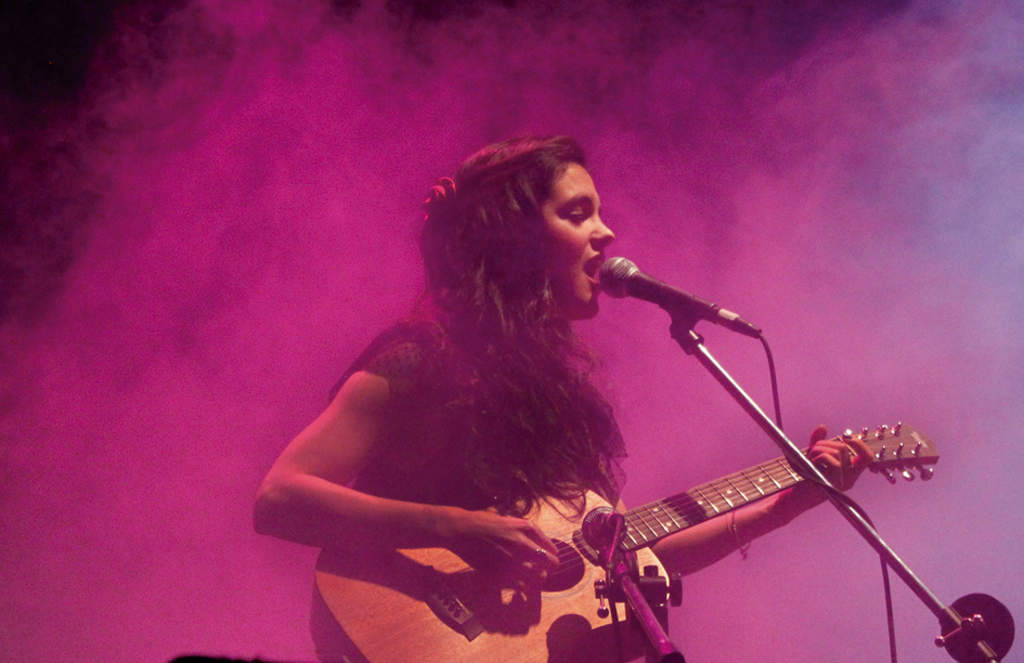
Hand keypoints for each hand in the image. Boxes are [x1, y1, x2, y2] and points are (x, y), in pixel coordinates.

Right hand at [439, 507, 558, 583]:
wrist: (462, 530)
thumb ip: (526, 531)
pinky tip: (519, 582)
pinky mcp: (501, 571)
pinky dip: (523, 586)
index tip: (547, 560)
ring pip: (538, 576)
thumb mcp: (510, 520)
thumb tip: (541, 545)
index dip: (551, 556)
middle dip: (549, 568)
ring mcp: (512, 558)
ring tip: (530, 576)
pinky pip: (521, 585)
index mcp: (526, 528)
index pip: (551, 548)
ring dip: (537, 578)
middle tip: (544, 571)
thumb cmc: (485, 523)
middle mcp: (522, 542)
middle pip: (550, 562)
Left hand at [805, 424, 872, 489]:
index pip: (867, 457)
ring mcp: (842, 482)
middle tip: (812, 452)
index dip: (859, 444)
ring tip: (809, 458)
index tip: (845, 437)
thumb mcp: (812, 457)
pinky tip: (811, 463)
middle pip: (844, 448)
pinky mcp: (833, 483)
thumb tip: (823, 427)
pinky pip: (833, 460)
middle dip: (824, 443)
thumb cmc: (804, 478)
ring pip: (838, 451)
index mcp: (848, 473)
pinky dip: (819, 455)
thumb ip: (818, 442)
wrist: (793, 499)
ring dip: (818, 448)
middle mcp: (849, 479)